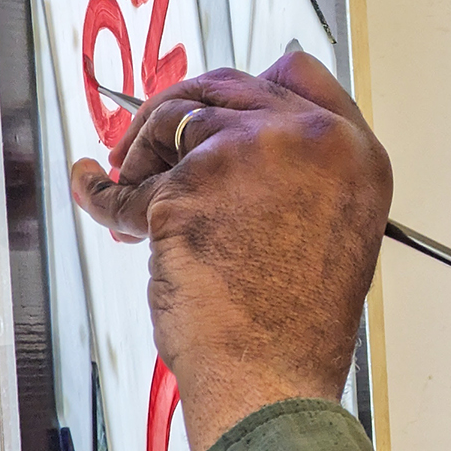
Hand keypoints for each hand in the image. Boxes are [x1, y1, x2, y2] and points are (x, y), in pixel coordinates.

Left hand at [69, 52, 391, 450]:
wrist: (273, 375)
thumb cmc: (296, 328)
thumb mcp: (335, 232)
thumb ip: (303, 178)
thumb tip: (245, 151)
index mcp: (356, 155)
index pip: (299, 75)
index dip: (249, 87)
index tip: (219, 102)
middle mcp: (314, 140)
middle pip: (228, 86)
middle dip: (181, 109)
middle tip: (154, 140)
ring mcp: (253, 151)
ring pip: (175, 117)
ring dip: (143, 150)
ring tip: (132, 186)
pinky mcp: (192, 178)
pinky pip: (131, 176)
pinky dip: (102, 189)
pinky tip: (93, 188)